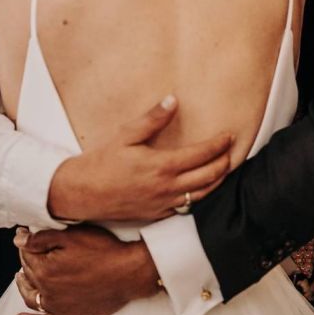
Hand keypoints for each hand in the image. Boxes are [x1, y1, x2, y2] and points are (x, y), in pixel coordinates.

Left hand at [14, 225, 159, 314]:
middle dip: (26, 260)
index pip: (27, 254)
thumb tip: (18, 240)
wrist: (129, 273)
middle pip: (29, 274)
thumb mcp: (72, 236)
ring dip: (23, 286)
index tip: (26, 235)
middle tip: (28, 250)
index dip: (26, 243)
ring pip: (31, 297)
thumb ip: (42, 238)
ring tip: (21, 277)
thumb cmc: (103, 251)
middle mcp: (47, 291)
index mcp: (45, 270)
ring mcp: (57, 307)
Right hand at [46, 95, 233, 221]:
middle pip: (210, 176)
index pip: (201, 155)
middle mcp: (166, 188)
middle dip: (226, 162)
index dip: (219, 145)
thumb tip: (173, 100)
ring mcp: (163, 204)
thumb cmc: (101, 162)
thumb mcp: (125, 135)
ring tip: (225, 167)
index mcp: (161, 166)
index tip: (228, 136)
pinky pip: (187, 206)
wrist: (81, 193)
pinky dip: (201, 195)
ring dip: (218, 180)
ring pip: (203, 194)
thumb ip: (152, 119)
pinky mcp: (157, 214)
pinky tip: (203, 186)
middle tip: (232, 150)